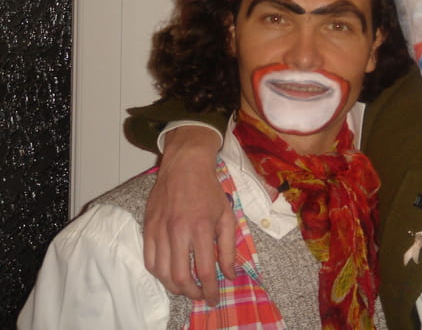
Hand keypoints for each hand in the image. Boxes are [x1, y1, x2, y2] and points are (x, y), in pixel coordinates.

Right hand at [143, 126, 235, 304]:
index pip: (205, 270)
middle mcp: (178, 231)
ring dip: (174, 287)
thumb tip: (230, 274)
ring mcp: (160, 230)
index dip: (210, 289)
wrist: (185, 165)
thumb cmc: (208, 189)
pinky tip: (169, 275)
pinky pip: (149, 260)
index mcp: (201, 227)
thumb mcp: (227, 216)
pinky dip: (159, 274)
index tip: (214, 298)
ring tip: (186, 288)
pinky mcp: (147, 228)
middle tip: (200, 295)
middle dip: (192, 293)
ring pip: (162, 273)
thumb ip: (228, 248)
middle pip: (180, 277)